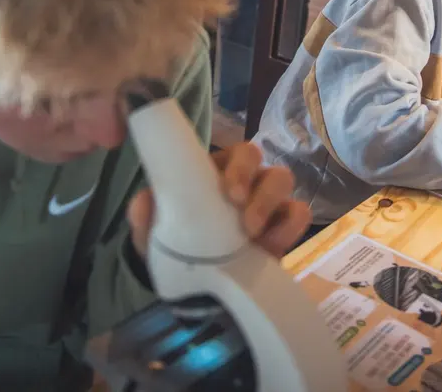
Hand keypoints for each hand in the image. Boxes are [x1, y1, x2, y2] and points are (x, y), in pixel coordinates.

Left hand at [127, 142, 310, 259]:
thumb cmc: (179, 245)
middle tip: (242, 213)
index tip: (229, 191)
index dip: (240, 166)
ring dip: (271, 206)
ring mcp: (270, 204)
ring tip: (253, 236)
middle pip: (265, 164)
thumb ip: (145, 216)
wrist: (196, 287)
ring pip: (284, 183)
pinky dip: (289, 229)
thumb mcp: (156, 233)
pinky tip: (269, 249)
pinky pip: (299, 215)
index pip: (239, 153)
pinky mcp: (284, 229)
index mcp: (219, 172)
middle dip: (258, 186)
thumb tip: (142, 202)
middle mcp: (248, 181)